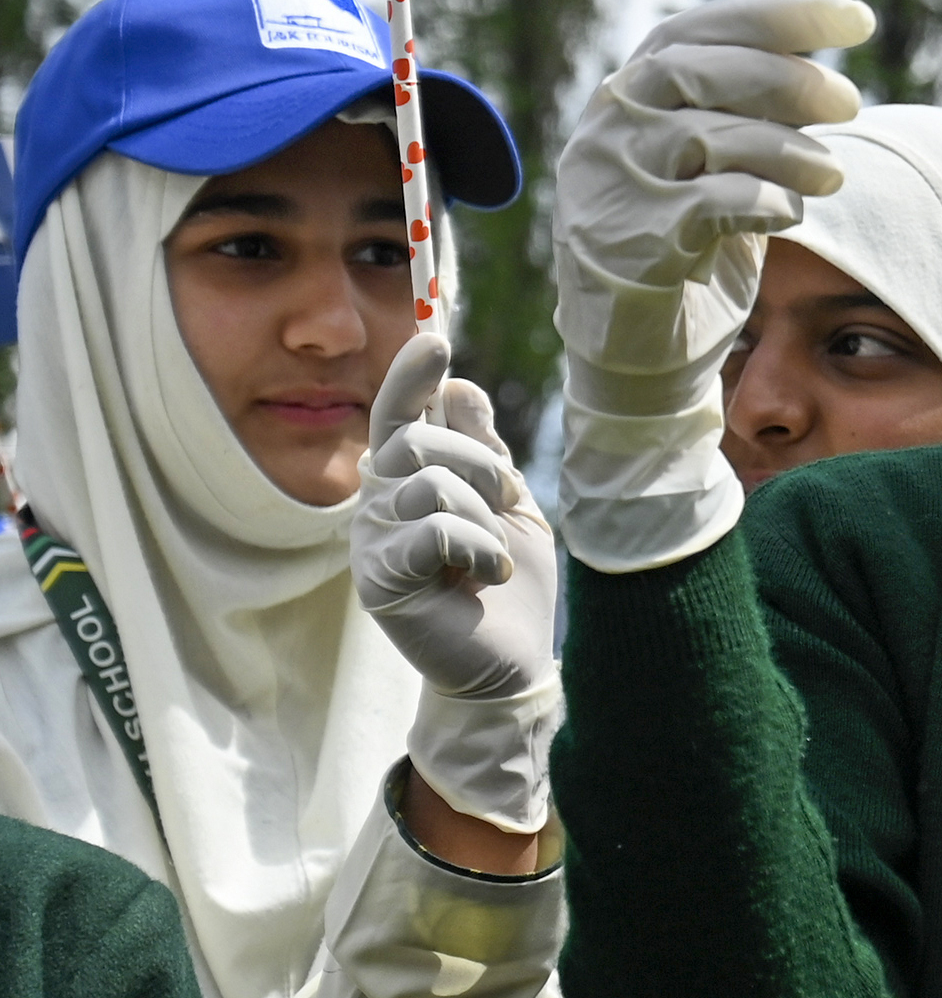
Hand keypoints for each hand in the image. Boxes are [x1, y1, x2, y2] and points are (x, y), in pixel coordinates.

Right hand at [354, 335, 561, 834]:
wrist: (513, 657)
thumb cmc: (506, 581)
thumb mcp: (506, 503)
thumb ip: (480, 448)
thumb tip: (456, 385)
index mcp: (407, 481)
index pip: (398, 416)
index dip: (411, 377)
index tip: (433, 340)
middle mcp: (378, 504)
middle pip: (421, 441)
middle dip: (483, 466)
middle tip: (505, 508)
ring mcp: (372, 542)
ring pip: (431, 483)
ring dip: (485, 515)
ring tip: (490, 555)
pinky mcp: (380, 580)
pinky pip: (435, 530)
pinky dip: (478, 548)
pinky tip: (483, 577)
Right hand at [554, 0, 867, 575]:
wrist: (641, 349)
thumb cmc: (692, 242)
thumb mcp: (721, 161)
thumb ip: (750, 105)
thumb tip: (819, 39)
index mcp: (629, 95)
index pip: (699, 29)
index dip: (780, 15)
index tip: (858, 19)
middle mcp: (606, 130)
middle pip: (699, 71)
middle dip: (788, 80)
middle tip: (851, 103)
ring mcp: (609, 187)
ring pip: (707, 135)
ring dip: (788, 149)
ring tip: (832, 173)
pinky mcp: (629, 245)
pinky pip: (710, 205)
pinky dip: (765, 202)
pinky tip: (788, 214)